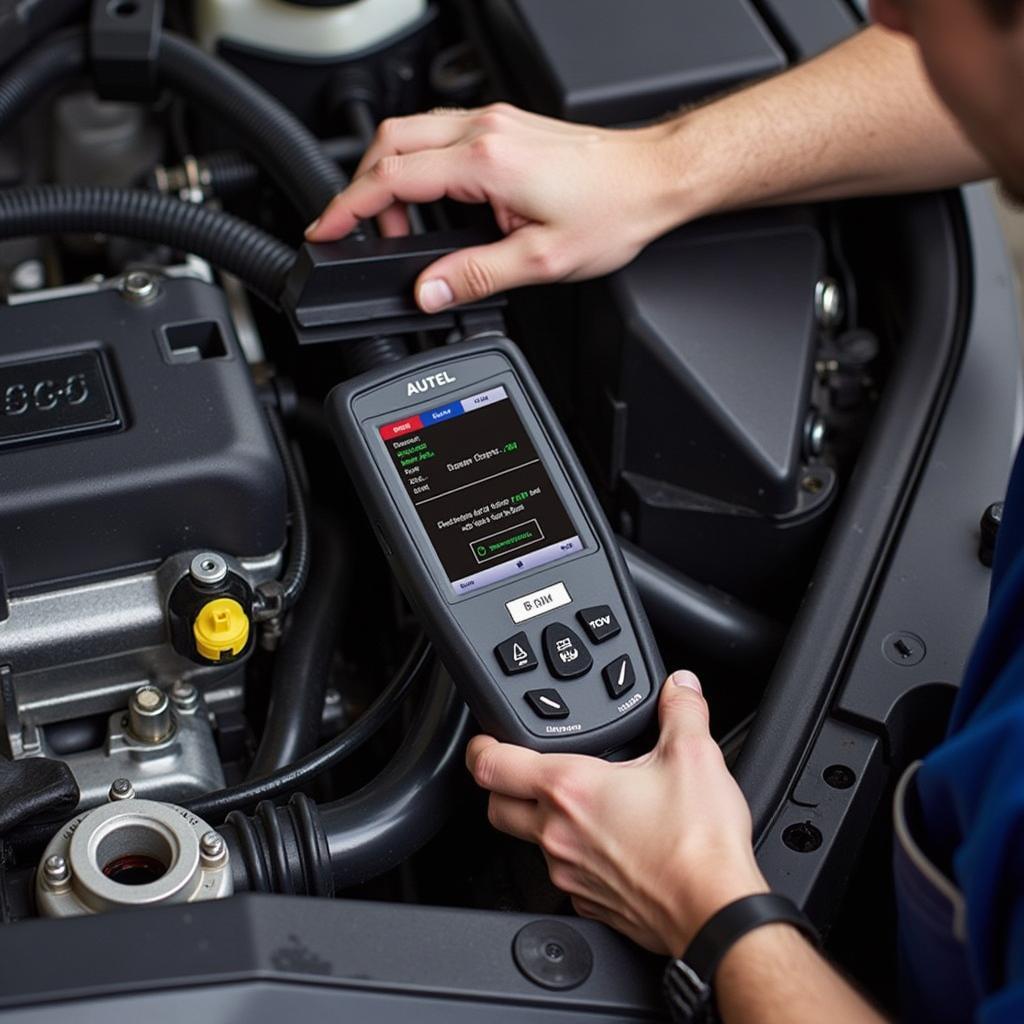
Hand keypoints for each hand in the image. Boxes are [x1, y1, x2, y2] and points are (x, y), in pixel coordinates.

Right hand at [306, 103, 689, 311]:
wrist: (655, 178)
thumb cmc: (613, 211)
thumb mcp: (541, 261)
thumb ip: (475, 276)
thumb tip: (428, 290)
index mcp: (485, 162)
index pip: (391, 177)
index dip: (348, 206)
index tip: (325, 228)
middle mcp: (485, 130)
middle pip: (389, 142)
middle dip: (362, 188)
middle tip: (362, 234)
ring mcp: (495, 122)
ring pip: (412, 133)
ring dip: (391, 176)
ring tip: (399, 227)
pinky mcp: (505, 126)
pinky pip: (441, 136)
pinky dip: (420, 167)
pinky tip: (433, 201)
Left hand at [466, 671, 768, 954]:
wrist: (716, 914)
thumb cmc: (698, 844)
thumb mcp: (694, 756)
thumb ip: (681, 710)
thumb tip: (680, 686)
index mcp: (571, 788)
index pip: (492, 765)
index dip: (480, 746)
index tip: (484, 739)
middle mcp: (558, 833)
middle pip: (497, 807)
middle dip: (500, 786)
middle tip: (519, 770)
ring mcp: (569, 873)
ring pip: (530, 842)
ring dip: (541, 821)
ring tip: (577, 804)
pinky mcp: (589, 903)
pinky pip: (562, 874)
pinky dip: (573, 855)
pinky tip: (605, 844)